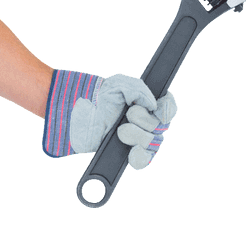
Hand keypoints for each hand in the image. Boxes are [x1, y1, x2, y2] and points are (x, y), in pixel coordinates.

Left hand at [44, 70, 177, 169]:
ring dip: (138, 135)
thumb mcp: (118, 85)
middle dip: (146, 120)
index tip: (159, 108)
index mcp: (146, 106)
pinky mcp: (124, 154)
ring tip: (121, 131)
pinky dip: (140, 157)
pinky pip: (143, 161)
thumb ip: (139, 89)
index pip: (168, 109)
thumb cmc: (97, 97)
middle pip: (161, 127)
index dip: (168, 109)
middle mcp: (144, 124)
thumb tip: (153, 104)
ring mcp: (135, 140)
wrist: (77, 112)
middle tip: (128, 115)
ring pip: (153, 143)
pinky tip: (133, 153)